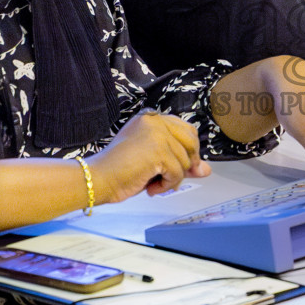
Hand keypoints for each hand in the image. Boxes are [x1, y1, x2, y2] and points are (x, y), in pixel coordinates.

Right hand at [89, 110, 210, 202]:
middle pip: (191, 143)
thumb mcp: (155, 163)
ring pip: (185, 161)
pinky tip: (150, 187)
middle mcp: (155, 120)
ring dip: (172, 179)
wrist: (98, 179)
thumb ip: (181, 162)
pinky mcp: (158, 150)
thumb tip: (206, 169)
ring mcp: (157, 133)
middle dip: (186, 165)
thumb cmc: (120, 171)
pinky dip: (166, 185)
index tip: (182, 168)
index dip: (189, 152)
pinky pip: (177, 173)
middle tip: (169, 179)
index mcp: (151, 117)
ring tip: (152, 183)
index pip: (187, 130)